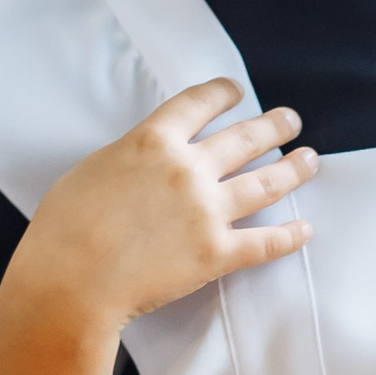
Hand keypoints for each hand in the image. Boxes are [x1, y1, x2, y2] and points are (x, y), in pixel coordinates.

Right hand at [9, 77, 315, 331]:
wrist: (69, 283)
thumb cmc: (64, 229)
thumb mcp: (93, 169)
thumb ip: (130, 157)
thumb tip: (147, 160)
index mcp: (153, 141)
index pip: (199, 103)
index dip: (223, 93)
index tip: (237, 91)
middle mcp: (188, 168)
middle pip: (246, 137)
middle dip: (274, 125)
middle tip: (291, 120)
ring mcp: (207, 211)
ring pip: (267, 182)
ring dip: (294, 169)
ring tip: (311, 160)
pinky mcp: (217, 254)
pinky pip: (265, 243)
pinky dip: (290, 237)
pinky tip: (306, 230)